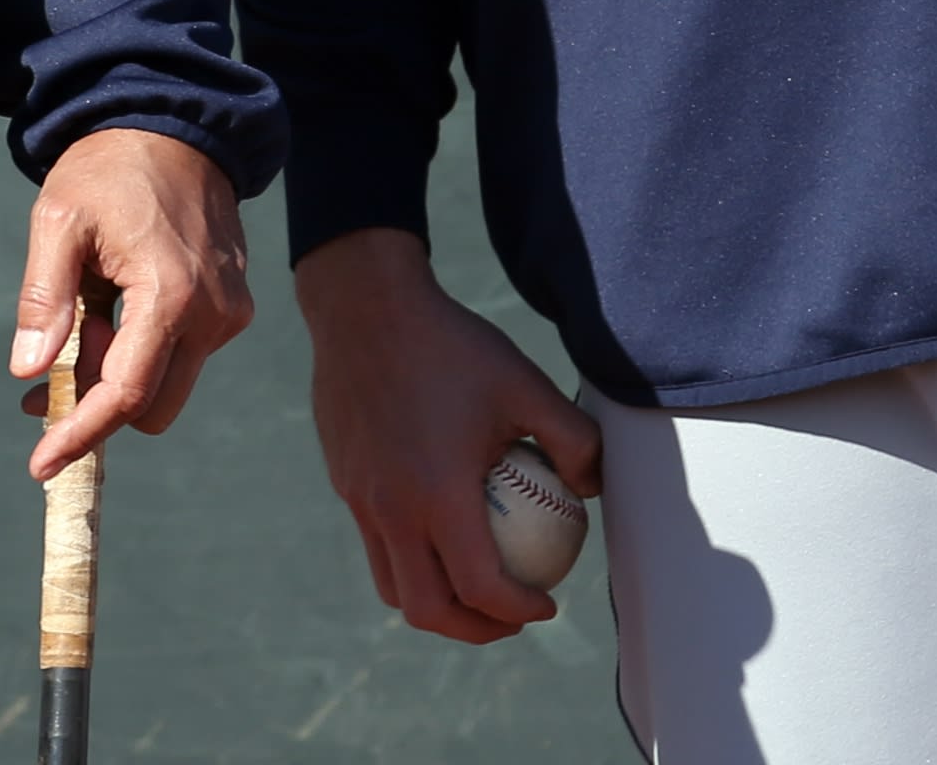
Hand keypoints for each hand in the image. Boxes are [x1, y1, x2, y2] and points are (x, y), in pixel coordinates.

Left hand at [11, 126, 254, 477]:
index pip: (126, 394)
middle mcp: (213, 313)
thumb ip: (44, 298)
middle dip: (98, 402)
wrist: (174, 125)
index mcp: (171, 294)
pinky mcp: (232, 306)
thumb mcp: (58, 221)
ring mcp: (229, 312)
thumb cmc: (109, 169)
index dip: (80, 435)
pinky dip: (144, 351)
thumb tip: (28, 372)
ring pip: (168, 385)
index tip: (41, 466)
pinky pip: (184, 355)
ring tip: (86, 316)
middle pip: (152, 407)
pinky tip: (116, 306)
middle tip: (55, 362)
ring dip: (120, 375)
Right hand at [295, 226, 604, 642]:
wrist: (365, 308)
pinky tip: (442, 529)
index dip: (519, 610)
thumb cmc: (452, 345)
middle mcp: (391, 510)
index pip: (480, 587)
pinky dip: (412, 561)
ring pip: (393, 586)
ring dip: (437, 602)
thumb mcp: (525, 384)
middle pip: (427, 609)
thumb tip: (591, 489)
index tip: (547, 605)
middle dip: (474, 629)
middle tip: (511, 616)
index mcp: (437, 494)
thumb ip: (572, 439)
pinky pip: (377, 544)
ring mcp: (360, 501)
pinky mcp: (346, 484)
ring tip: (475, 588)